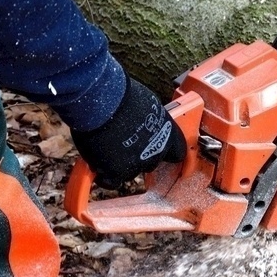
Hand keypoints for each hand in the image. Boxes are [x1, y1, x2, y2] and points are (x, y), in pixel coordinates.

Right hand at [71, 77, 185, 188]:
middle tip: (126, 145)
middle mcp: (157, 151)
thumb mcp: (147, 104)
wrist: (100, 100)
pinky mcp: (116, 171)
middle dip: (140, 156)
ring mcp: (137, 163)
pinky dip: (104, 176)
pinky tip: (98, 167)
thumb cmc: (121, 95)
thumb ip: (150, 119)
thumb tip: (144, 120)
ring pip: (131, 172)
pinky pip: (111, 181)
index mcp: (168, 133)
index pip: (178, 152)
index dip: (169, 153)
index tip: (166, 156)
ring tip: (107, 149)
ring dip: (121, 164)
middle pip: (152, 163)